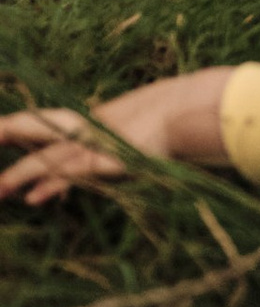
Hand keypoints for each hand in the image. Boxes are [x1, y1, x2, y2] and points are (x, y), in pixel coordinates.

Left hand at [0, 68, 237, 202]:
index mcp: (102, 120)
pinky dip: (53, 185)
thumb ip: (142, 135)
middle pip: (44, 126)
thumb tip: (153, 135)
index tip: (7, 129)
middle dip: (15, 130)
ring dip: (20, 172)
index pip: (59, 124)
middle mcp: (94, 129)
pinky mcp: (108, 160)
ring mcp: (99, 144)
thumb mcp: (156, 127)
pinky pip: (73, 173)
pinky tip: (33, 198)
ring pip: (50, 157)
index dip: (31, 127)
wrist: (194, 109)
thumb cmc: (183, 114)